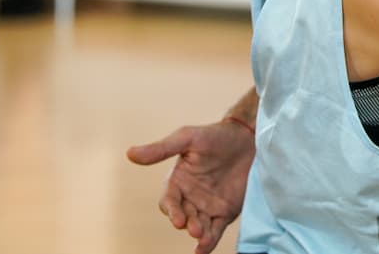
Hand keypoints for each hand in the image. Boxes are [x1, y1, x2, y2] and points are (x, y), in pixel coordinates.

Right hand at [126, 119, 255, 253]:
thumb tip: (129, 153)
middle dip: (188, 223)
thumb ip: (161, 149)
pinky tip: (204, 248)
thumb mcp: (187, 138)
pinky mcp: (224, 212)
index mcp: (177, 182)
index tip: (178, 218)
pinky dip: (209, 241)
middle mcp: (189, 197)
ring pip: (198, 226)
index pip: (169, 201)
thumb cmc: (215, 135)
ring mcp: (206, 207)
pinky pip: (214, 230)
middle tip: (195, 228)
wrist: (248, 138)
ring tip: (201, 238)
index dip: (172, 210)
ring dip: (199, 234)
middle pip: (183, 216)